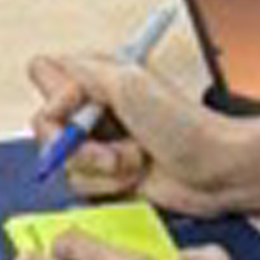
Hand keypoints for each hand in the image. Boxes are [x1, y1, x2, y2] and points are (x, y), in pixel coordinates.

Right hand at [26, 43, 252, 207]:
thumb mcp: (131, 84)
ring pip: (65, 162)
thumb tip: (47, 73)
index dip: (55, 97)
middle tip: (108, 152)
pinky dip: (108, 186)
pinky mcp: (109, 175)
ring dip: (100, 169)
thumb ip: (82, 73)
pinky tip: (136, 175)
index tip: (77, 109)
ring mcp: (101, 143)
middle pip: (47, 127)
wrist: (216, 171)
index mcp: (98, 76)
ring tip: (134, 160)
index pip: (43, 75)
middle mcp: (94, 107)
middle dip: (77, 147)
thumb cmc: (186, 127)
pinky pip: (83, 186)